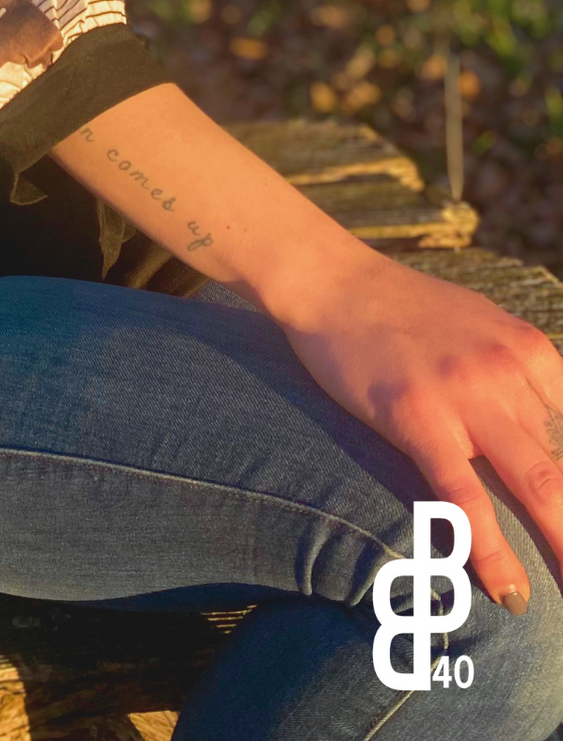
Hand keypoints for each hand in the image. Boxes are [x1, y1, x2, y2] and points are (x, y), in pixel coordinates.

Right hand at [279, 249, 562, 611]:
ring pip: (537, 487)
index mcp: (529, 351)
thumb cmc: (400, 308)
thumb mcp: (478, 327)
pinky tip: (508, 589)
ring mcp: (466, 395)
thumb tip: (537, 439)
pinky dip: (491, 551)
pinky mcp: (418, 417)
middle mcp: (509, 372)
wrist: (332, 281)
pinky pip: (463, 497)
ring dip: (562, 549)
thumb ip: (513, 378)